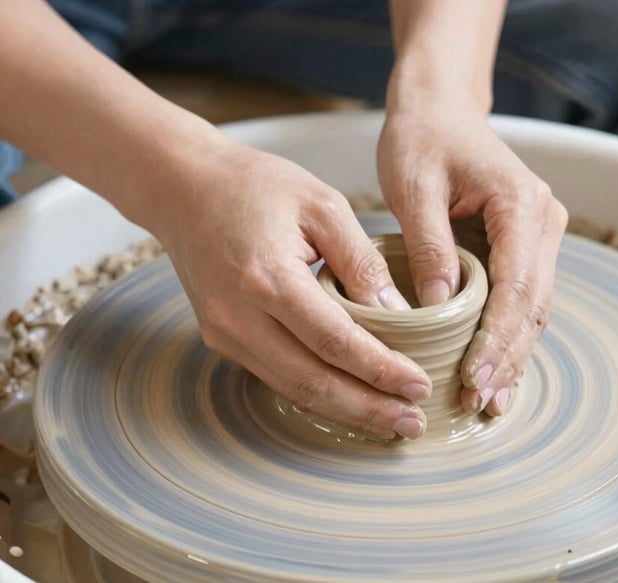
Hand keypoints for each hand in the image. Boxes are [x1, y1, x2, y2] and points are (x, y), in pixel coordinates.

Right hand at [149, 140, 430, 438]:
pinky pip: (276, 378)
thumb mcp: (323, 206)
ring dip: (346, 411)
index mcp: (268, 278)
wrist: (184, 188)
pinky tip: (351, 399)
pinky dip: (318, 394)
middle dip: (368, 409)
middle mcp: (240, 317)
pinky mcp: (222, 339)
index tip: (419, 385)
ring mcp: (225, 334)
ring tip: (391, 420)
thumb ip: (362, 263)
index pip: (336, 342)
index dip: (381, 371)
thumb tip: (402, 315)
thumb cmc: (256, 186)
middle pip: (313, 383)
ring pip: (294, 390)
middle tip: (413, 425)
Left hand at [377, 110, 567, 416]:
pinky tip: (495, 373)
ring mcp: (538, 235)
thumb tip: (439, 309)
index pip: (516, 284)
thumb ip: (430, 246)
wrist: (440, 112)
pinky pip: (521, 300)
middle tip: (478, 402)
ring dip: (512, 355)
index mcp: (520, 203)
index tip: (474, 378)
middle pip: (532, 304)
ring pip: (533, 309)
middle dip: (507, 356)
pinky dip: (508, 337)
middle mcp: (542, 221)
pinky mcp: (523, 247)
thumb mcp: (414, 188)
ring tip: (489, 402)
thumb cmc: (422, 141)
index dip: (497, 337)